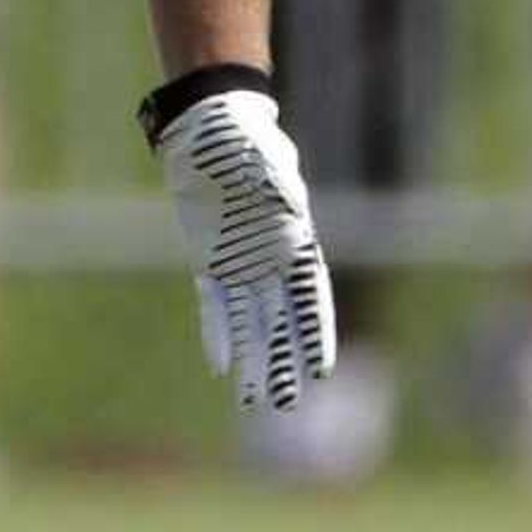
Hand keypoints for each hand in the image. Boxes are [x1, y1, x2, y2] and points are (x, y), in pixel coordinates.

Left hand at [155, 87, 338, 412]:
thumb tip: (288, 206)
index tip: (322, 371)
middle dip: (284, 363)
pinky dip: (218, 336)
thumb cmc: (245, 140)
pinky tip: (221, 368)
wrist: (210, 128)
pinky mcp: (210, 260)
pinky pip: (215, 306)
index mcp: (295, 240)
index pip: (309, 298)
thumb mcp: (265, 164)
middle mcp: (271, 260)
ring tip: (254, 401)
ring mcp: (241, 262)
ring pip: (250, 324)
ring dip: (253, 361)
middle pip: (280, 322)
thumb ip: (276, 190)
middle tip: (286, 404)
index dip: (316, 334)